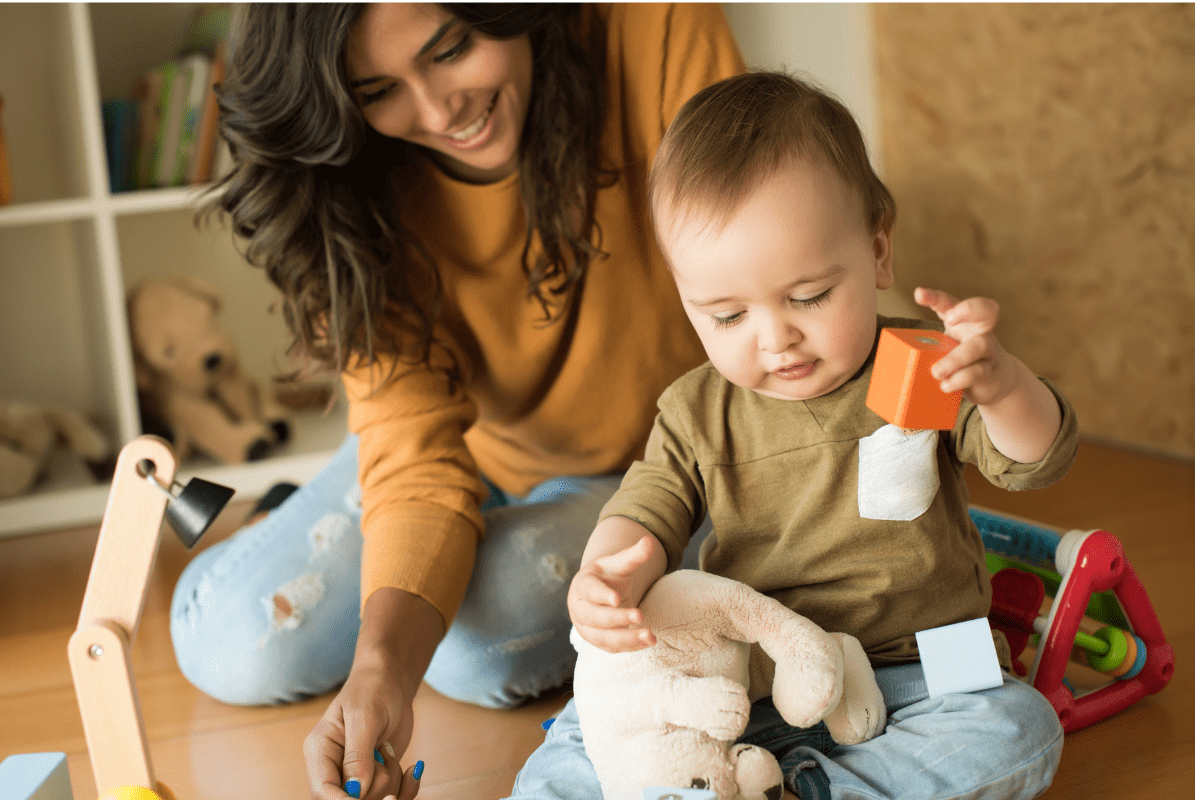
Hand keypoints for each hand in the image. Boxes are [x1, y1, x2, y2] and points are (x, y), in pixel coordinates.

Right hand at [303, 660, 421, 799]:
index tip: (366, 797)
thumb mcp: (366, 717)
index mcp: (320, 751)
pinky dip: (407, 789)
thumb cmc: (373, 689)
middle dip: (376, 785)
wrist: (391, 681)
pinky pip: (394, 797)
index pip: (322, 791)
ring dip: (392, 782)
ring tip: (389, 750)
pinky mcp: (377, 778)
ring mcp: (356, 775)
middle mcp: (334, 768)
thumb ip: (358, 755)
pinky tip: (413, 769)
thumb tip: (355, 791)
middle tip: (385, 754)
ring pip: (374, 799)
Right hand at [568, 535, 659, 652]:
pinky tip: (648, 642)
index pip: (589, 590)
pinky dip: (630, 646)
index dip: (602, 595)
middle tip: (640, 615)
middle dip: (617, 619)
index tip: (617, 599)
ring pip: (602, 637)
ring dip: (626, 638)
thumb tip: (649, 542)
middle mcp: (580, 608)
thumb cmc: (608, 576)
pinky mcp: (597, 640)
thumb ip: (634, 555)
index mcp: (583, 584)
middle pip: (594, 617)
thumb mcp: (618, 563)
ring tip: (650, 636)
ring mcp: (586, 627)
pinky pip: (611, 647)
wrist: (600, 592)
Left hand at [914, 287, 1019, 407]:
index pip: (950, 303)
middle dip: (968, 309)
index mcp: (963, 322)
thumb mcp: (946, 351)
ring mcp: (989, 350)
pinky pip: (978, 371)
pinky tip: (945, 385)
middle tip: (951, 319)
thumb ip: (927, 350)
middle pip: (986, 310)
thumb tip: (890, 360)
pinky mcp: (990, 371)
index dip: (935, 297)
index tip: (918, 294)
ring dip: (956, 359)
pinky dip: (960, 379)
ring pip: (978, 346)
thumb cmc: (962, 361)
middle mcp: (979, 331)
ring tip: (937, 372)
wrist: (996, 382)